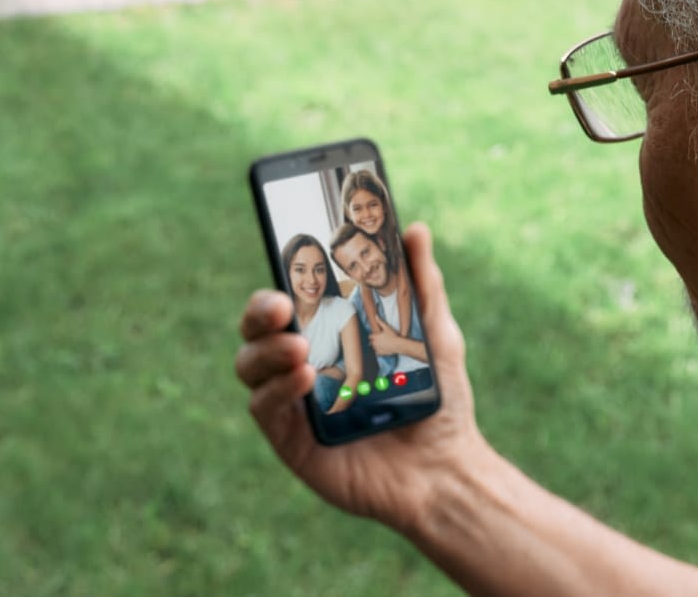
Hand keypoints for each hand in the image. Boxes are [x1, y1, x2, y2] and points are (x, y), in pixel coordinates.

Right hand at [235, 222, 484, 530]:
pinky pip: (265, 409)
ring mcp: (293, 402)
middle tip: (281, 304)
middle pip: (258, 328)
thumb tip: (416, 229)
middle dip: (259, 310)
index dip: (281, 275)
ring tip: (300, 345)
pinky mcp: (291, 441)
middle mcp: (304, 363)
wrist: (446, 468)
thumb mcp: (436, 335)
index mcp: (330, 333)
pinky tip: (304, 377)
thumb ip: (422, 285)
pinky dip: (278, 389)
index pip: (291, 296)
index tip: (288, 252)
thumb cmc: (439, 399)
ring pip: (251, 365)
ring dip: (267, 350)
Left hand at [369, 316, 406, 356]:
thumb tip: (376, 316)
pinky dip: (378, 350)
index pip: (370, 336)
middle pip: (371, 342)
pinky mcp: (380, 353)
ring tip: (382, 344)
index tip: (378, 335)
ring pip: (373, 347)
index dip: (373, 335)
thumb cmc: (393, 335)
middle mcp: (374, 343)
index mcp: (375, 337)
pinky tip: (383, 348)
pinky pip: (376, 352)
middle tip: (380, 339)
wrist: (398, 345)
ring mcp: (377, 349)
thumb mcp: (387, 327)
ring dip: (376, 345)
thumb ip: (380, 322)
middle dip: (374, 341)